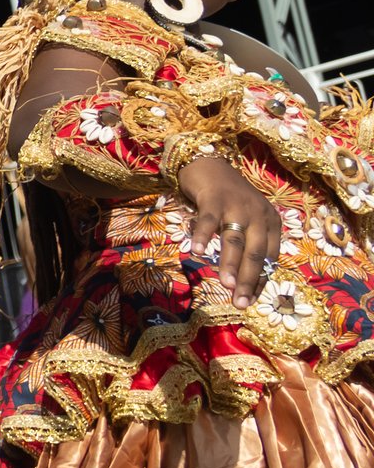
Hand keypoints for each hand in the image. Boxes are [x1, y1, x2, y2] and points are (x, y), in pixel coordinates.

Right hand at [178, 155, 278, 309]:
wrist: (210, 164)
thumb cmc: (227, 199)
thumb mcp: (246, 220)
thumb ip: (246, 243)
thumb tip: (240, 277)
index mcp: (270, 222)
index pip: (268, 258)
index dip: (259, 280)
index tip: (250, 300)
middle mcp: (258, 214)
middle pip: (254, 252)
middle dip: (247, 279)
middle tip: (240, 302)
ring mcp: (237, 205)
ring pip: (235, 240)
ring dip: (230, 264)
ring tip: (225, 285)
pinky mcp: (214, 198)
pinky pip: (209, 220)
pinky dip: (203, 236)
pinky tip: (197, 252)